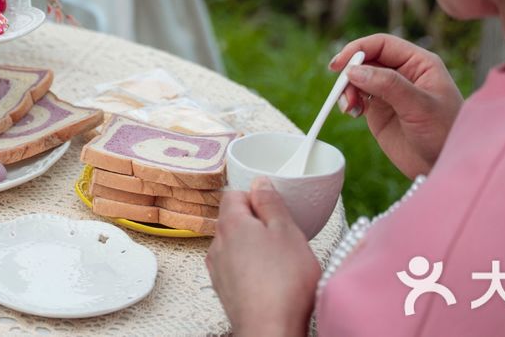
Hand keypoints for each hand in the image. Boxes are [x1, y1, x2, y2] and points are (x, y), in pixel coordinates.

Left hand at [206, 178, 318, 336]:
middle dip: (258, 224)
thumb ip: (271, 203)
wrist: (270, 329)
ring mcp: (218, 269)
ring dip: (255, 248)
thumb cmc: (282, 283)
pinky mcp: (225, 289)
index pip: (234, 193)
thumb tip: (260, 183)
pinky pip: (237, 268)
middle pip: (234, 219)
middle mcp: (217, 244)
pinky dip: (252, 269)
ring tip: (280, 262)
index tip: (274, 209)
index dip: (256, 197)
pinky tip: (271, 280)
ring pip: (236, 245)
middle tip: (283, 237)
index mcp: (230, 223)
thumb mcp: (286, 230)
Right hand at [331, 34, 462, 177]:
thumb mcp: (419, 106)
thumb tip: (353, 70)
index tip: (339, 64)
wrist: (443, 167)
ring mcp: (390, 91)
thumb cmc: (444, 133)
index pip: (382, 44)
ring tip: (350, 107)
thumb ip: (388, 85)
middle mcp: (403, 73)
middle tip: (343, 91)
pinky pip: (357, 96)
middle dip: (350, 72)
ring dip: (348, 89)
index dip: (358, 49)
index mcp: (419, 63)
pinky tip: (353, 112)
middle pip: (366, 60)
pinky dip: (349, 101)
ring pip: (358, 78)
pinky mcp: (379, 110)